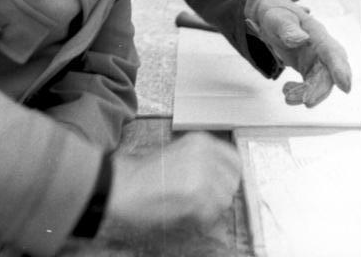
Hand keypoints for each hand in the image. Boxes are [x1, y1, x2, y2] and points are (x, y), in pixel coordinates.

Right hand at [103, 132, 240, 237]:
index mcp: (201, 140)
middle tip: (202, 201)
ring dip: (211, 208)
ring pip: (224, 200)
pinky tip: (185, 211)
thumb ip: (205, 161)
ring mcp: (202, 171)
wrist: (125, 183)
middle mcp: (205, 152)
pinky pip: (211, 214)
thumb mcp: (181, 154)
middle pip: (232, 183)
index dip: (230, 177)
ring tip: (190, 205)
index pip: (235, 160)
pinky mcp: (197, 193)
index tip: (222, 187)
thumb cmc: (147, 173)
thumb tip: (226, 180)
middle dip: (220, 195)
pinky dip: (202, 219)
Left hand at [245, 0, 351, 106]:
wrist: (268, 16)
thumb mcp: (277, 18)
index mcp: (318, 34)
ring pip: (320, 84)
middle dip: (319, 90)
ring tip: (287, 97)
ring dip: (306, 94)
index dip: (339, 70)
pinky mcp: (309, 69)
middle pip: (328, 73)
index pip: (332, 53)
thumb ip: (288, 29)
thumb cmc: (275, 14)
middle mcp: (322, 49)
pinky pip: (310, 86)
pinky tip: (286, 91)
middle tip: (306, 102)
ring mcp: (317, 60)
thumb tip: (301, 40)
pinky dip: (300, 92)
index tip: (344, 88)